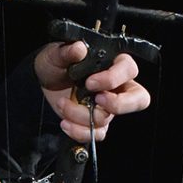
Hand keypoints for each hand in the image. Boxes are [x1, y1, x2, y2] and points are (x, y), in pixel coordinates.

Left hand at [34, 39, 150, 143]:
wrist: (45, 81)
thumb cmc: (56, 63)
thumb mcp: (57, 54)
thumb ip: (68, 51)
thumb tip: (79, 49)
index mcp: (114, 64)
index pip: (128, 70)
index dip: (113, 79)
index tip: (90, 82)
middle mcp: (116, 87)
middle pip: (138, 99)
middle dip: (118, 104)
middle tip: (96, 100)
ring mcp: (108, 107)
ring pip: (107, 118)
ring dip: (81, 116)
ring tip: (63, 105)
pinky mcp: (97, 122)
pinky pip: (97, 134)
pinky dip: (80, 131)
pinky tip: (65, 122)